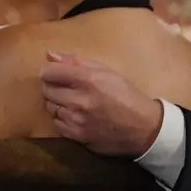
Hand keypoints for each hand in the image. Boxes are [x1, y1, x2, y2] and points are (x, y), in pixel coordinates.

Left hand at [40, 51, 163, 156]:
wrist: (143, 128)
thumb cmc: (126, 95)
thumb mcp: (106, 71)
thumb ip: (76, 61)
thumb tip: (50, 54)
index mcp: (87, 79)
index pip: (49, 72)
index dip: (49, 71)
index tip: (55, 73)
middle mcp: (79, 100)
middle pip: (47, 89)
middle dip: (53, 86)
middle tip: (65, 87)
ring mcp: (76, 120)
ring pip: (50, 107)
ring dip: (57, 103)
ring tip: (72, 102)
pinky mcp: (76, 136)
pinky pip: (57, 124)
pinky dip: (62, 119)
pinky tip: (75, 116)